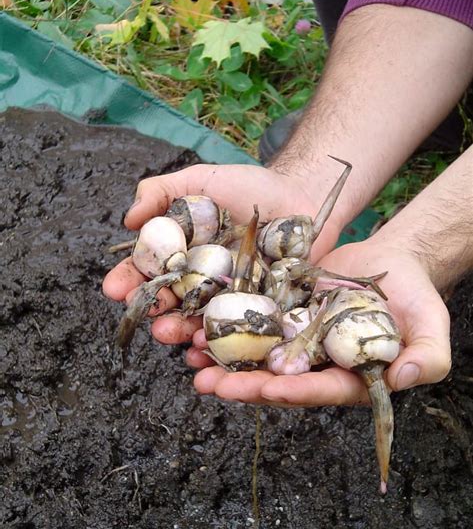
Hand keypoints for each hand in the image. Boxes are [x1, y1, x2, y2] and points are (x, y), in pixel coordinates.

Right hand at [103, 163, 344, 343]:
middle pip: (169, 301)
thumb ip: (161, 192)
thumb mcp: (200, 180)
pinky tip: (204, 348)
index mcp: (181, 252)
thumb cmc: (248, 187)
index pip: (148, 269)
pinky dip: (217, 343)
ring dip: (180, 331)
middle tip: (146, 316)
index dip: (129, 280)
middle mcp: (198, 279)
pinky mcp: (254, 309)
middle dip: (153, 311)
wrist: (300, 198)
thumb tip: (128, 220)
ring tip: (170, 333)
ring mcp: (226, 297)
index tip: (115, 288)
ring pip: (197, 321)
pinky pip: (234, 330)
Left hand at [190, 239, 450, 406]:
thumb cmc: (417, 297)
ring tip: (191, 361)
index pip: (321, 391)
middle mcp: (319, 366)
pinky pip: (254, 324)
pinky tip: (197, 328)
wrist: (394, 263)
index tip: (267, 388)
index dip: (294, 391)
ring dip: (225, 362)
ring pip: (257, 356)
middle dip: (244, 384)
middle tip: (210, 385)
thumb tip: (403, 379)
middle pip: (279, 380)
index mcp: (351, 379)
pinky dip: (229, 327)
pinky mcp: (284, 316)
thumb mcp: (431, 327)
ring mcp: (299, 342)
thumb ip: (426, 357)